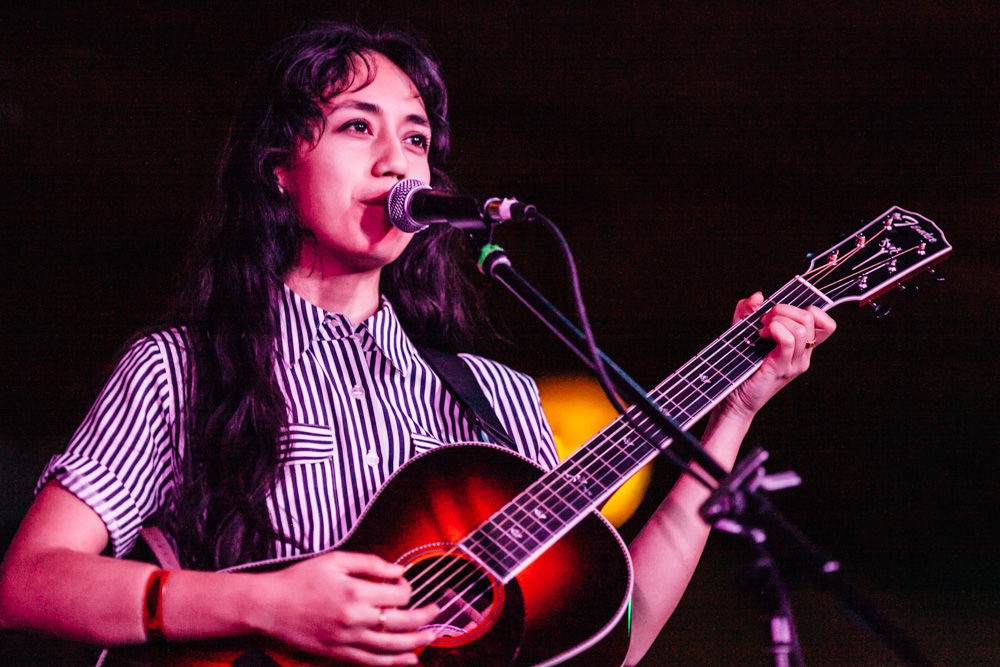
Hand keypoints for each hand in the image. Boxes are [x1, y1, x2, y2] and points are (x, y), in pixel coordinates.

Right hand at [259, 551, 438, 665]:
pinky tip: (411, 660)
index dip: (407, 588)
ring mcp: (347, 640)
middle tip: (437, 611)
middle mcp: (355, 618)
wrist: (269, 606)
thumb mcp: (335, 560)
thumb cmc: (300, 580)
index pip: (398, 594)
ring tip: (432, 636)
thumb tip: (399, 570)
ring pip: (392, 646)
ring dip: (417, 642)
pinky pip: (373, 662)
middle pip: (402, 622)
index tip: (402, 584)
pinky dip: (395, 663)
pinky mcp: (339, 654)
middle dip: (425, 616)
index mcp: (355, 592)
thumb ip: (370, 563)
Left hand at [721, 292, 835, 419]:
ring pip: (801, 327)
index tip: (782, 313)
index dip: (809, 309)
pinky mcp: (781, 368)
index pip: (826, 324)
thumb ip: (748, 311)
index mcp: (801, 347)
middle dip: (784, 309)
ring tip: (761, 330)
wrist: (733, 399)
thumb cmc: (740, 365)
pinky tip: (761, 336)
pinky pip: (788, 340)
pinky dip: (774, 329)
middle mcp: (803, 355)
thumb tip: (759, 296)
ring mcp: (795, 363)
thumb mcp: (742, 331)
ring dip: (777, 319)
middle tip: (764, 321)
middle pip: (810, 318)